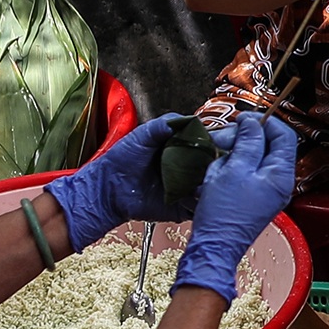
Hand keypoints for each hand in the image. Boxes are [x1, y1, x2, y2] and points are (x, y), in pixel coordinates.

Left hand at [46, 112, 206, 253]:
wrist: (107, 189)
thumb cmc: (121, 160)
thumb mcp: (143, 135)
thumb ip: (165, 124)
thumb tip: (191, 120)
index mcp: (180, 149)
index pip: (205, 146)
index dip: (214, 144)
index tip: (221, 143)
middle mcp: (186, 169)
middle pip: (211, 167)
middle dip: (217, 165)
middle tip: (220, 162)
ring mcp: (185, 189)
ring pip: (208, 187)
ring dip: (212, 184)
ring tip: (208, 178)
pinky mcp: (181, 208)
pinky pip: (197, 207)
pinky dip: (201, 202)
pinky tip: (198, 193)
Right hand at [175, 112, 297, 299]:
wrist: (213, 248)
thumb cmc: (224, 212)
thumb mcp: (235, 169)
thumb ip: (248, 142)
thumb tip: (253, 122)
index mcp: (281, 175)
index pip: (284, 135)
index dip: (264, 122)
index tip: (242, 119)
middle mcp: (279, 183)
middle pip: (267, 146)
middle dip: (242, 140)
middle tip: (222, 141)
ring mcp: (266, 192)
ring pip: (251, 159)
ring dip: (231, 156)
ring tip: (215, 166)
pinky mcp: (251, 198)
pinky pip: (242, 174)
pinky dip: (227, 169)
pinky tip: (214, 177)